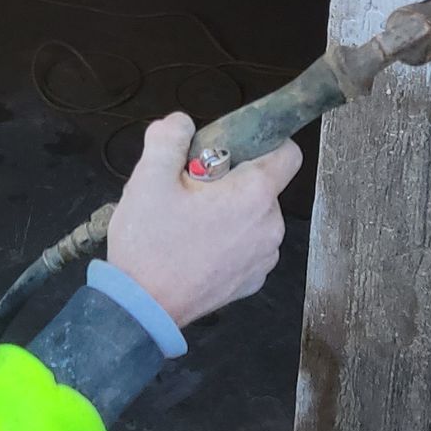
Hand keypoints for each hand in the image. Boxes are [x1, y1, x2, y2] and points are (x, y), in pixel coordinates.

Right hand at [105, 111, 302, 330]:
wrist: (142, 307)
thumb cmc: (149, 242)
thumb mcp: (148, 177)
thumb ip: (168, 138)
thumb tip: (181, 123)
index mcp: (255, 194)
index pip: (287, 152)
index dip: (261, 143)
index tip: (228, 152)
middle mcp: (270, 226)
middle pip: (263, 186)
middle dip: (231, 181)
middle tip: (190, 191)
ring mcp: (264, 258)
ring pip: (255, 217)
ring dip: (229, 213)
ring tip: (188, 223)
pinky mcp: (251, 282)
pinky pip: (247, 247)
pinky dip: (228, 242)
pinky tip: (194, 249)